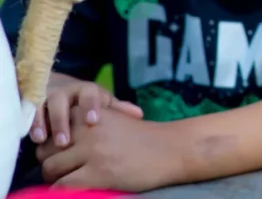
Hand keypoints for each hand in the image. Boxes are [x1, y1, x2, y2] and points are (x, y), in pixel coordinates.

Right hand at [30, 73, 143, 146]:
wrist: (59, 88)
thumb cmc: (86, 101)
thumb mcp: (101, 102)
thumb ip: (117, 109)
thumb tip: (140, 114)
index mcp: (86, 90)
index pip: (89, 94)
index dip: (90, 106)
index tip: (93, 122)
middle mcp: (66, 91)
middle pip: (63, 101)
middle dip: (63, 121)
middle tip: (65, 141)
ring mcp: (47, 97)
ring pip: (44, 106)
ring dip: (45, 124)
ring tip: (45, 141)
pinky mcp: (33, 104)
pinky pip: (29, 112)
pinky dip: (32, 124)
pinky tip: (36, 138)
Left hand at [36, 106, 180, 191]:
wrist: (173, 150)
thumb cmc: (145, 139)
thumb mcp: (115, 120)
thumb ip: (89, 123)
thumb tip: (56, 139)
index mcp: (92, 114)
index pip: (52, 128)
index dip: (52, 143)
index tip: (63, 151)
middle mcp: (89, 130)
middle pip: (46, 149)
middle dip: (51, 161)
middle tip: (65, 170)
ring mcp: (92, 152)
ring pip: (50, 168)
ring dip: (56, 178)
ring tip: (72, 181)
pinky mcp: (97, 173)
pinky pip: (62, 187)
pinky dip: (63, 192)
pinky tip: (77, 190)